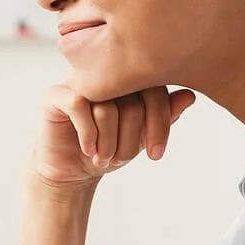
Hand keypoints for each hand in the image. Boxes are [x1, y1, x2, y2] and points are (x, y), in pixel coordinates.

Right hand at [30, 82, 195, 189]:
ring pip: (108, 107)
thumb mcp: (142, 137)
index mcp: (129, 78)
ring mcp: (78, 81)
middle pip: (133, 99)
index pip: (156, 89)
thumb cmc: (108, 148)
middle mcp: (105, 74)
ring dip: (108, 142)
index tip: (156, 154)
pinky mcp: (55, 94)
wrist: (70, 170)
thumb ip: (163, 116)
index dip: (160, 123)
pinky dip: (88, 134)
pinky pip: (79, 107)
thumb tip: (190, 96)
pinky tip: (88, 149)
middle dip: (131, 138)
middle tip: (119, 158)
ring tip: (102, 157)